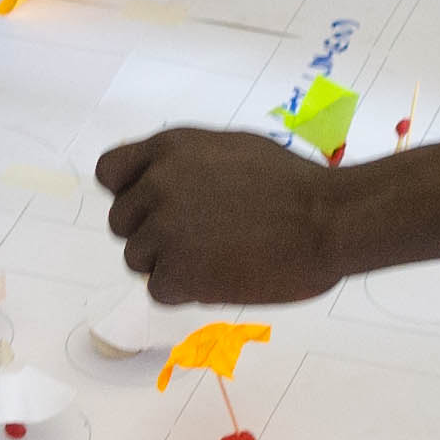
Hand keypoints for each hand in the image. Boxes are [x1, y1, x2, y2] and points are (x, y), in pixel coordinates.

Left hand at [93, 125, 347, 305]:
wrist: (330, 219)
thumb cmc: (295, 184)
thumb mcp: (231, 149)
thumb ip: (186, 164)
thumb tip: (157, 182)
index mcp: (169, 148)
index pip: (109, 173)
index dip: (129, 193)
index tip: (154, 207)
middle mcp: (157, 184)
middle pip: (121, 223)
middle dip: (152, 234)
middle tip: (200, 239)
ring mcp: (164, 229)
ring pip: (137, 259)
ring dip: (170, 264)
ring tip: (218, 257)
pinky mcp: (176, 272)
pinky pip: (158, 290)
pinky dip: (186, 291)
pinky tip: (222, 276)